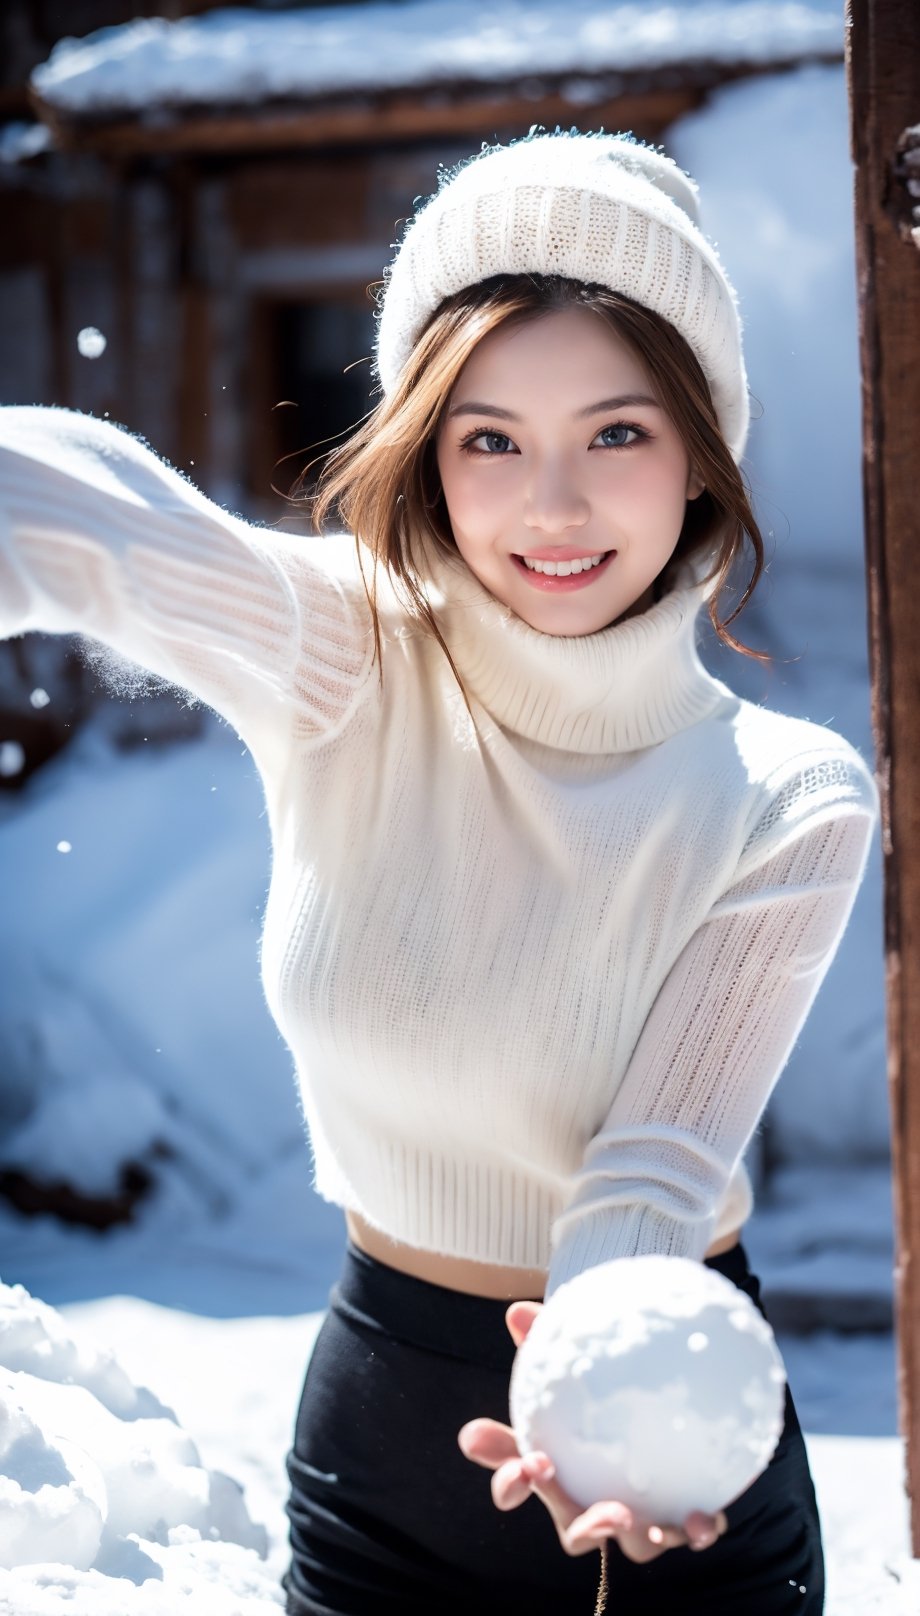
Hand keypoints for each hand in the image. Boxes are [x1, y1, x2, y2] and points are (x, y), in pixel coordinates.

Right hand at [457, 1300, 728, 1564]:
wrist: (656, 1415)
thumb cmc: (596, 1401)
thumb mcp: (566, 1377)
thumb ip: (539, 1346)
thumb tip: (517, 1310)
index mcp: (553, 1477)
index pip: (517, 1489)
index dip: (513, 1484)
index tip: (527, 1463)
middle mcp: (591, 1508)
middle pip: (577, 1534)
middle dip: (587, 1527)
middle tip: (603, 1506)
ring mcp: (638, 1522)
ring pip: (635, 1545)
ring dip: (638, 1535)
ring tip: (637, 1514)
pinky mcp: (681, 1520)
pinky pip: (690, 1533)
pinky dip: (696, 1531)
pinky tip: (703, 1518)